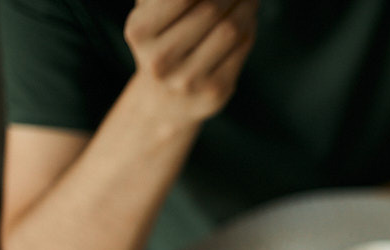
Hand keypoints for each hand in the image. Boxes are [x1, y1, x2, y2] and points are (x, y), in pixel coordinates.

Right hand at [124, 0, 257, 125]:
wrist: (166, 100)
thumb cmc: (163, 43)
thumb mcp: (152, 13)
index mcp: (139, 32)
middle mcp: (160, 60)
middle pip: (210, 9)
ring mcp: (188, 80)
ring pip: (230, 29)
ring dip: (246, 5)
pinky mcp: (215, 91)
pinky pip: (241, 49)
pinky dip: (250, 26)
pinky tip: (248, 16)